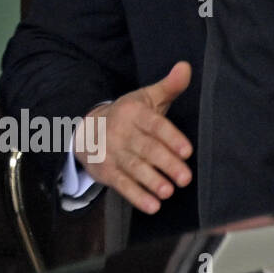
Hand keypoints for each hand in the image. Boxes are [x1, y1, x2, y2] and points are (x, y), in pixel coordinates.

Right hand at [75, 61, 193, 214]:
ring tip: (168, 191)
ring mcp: (111, 152)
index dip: (170, 137)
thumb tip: (186, 67)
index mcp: (134, 112)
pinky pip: (121, 184)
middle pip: (146, 149)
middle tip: (184, 178)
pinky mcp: (106, 171)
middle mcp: (121, 132)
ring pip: (133, 167)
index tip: (187, 150)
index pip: (154, 125)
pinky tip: (152, 206)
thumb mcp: (145, 98)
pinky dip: (136, 196)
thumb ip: (168, 86)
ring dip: (151, 181)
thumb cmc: (128, 116)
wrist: (86, 129)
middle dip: (166, 163)